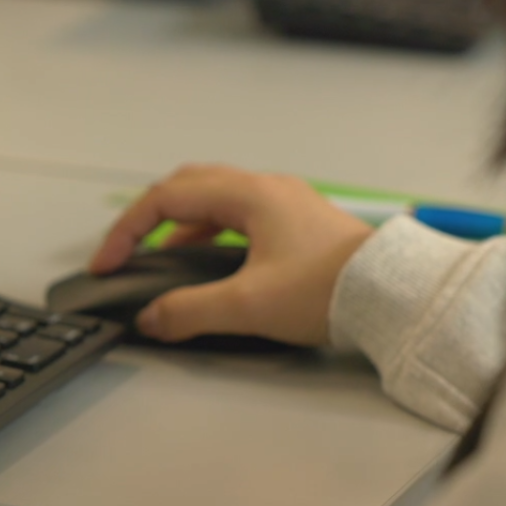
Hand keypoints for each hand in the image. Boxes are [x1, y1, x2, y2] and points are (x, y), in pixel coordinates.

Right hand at [89, 165, 374, 345]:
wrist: (397, 297)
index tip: (108, 264)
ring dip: (179, 226)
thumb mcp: (248, 306)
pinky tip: (208, 265)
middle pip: (187, 186)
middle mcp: (266, 189)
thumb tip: (150, 319)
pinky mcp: (300, 224)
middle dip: (148, 217)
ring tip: (161, 260)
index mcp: (249, 196)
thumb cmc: (332, 291)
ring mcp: (286, 204)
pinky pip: (239, 216)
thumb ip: (188, 312)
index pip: (166, 199)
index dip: (127, 231)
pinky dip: (209, 234)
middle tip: (127, 250)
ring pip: (214, 200)